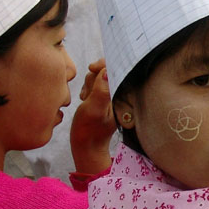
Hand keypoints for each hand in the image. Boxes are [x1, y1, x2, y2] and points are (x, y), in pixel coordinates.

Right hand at [70, 59, 115, 174]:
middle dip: (94, 78)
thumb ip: (101, 90)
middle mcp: (120, 93)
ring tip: (85, 99)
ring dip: (89, 84)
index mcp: (122, 94)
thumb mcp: (93, 109)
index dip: (104, 64)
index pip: (118, 67)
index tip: (92, 68)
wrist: (86, 144)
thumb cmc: (89, 129)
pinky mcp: (105, 97)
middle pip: (106, 70)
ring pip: (98, 76)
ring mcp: (112, 94)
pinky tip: (85, 99)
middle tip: (87, 93)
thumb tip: (107, 72)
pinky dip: (88, 89)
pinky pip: (95, 84)